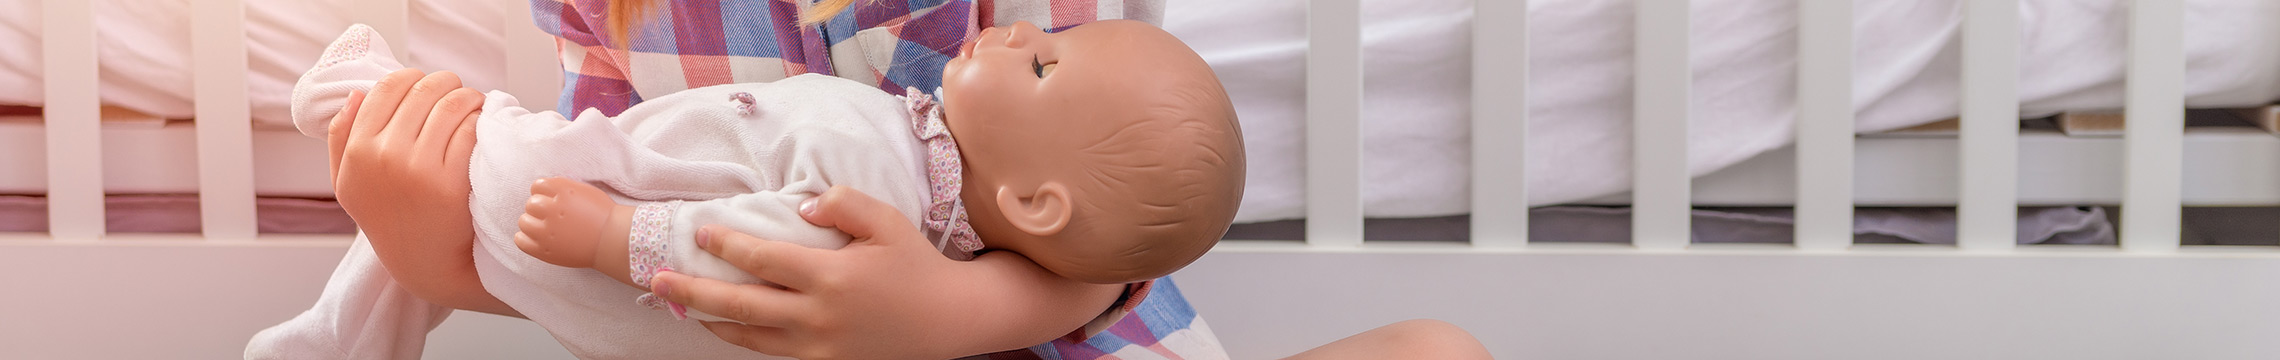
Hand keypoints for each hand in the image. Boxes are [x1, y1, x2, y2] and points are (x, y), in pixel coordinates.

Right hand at [328, 69, 508, 314]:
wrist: (422, 261)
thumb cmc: (387, 217)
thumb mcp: (347, 182)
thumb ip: (342, 137)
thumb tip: (356, 94)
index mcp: (358, 150)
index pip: (387, 87)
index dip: (412, 77)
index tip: (425, 84)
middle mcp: (385, 156)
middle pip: (423, 91)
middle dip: (445, 83)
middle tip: (456, 90)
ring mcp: (419, 169)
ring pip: (452, 105)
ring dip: (468, 97)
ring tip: (473, 103)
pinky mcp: (452, 182)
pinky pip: (471, 131)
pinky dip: (480, 120)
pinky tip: (481, 125)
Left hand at [516, 177, 629, 268]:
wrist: (613, 241)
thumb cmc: (603, 215)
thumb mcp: (585, 191)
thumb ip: (562, 187)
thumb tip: (543, 189)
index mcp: (563, 192)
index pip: (537, 185)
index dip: (543, 193)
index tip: (552, 200)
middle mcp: (552, 209)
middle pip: (530, 204)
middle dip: (540, 209)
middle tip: (553, 216)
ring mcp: (547, 231)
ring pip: (523, 221)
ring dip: (532, 223)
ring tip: (546, 229)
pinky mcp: (544, 250)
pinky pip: (520, 240)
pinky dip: (525, 238)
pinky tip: (538, 238)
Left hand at [647, 186, 1121, 358]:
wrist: (950, 320)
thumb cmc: (916, 265)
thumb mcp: (887, 221)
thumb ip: (843, 204)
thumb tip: (799, 208)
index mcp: (831, 277)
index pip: (762, 259)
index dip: (725, 244)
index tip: (699, 232)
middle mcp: (818, 317)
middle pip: (739, 305)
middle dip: (692, 291)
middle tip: (656, 281)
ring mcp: (820, 348)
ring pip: (750, 338)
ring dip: (711, 322)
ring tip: (682, 308)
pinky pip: (774, 355)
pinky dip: (745, 342)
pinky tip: (728, 329)